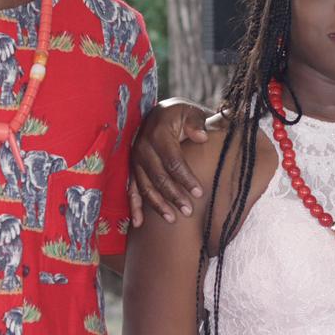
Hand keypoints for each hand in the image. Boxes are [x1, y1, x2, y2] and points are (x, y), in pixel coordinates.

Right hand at [129, 99, 208, 225]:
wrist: (159, 114)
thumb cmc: (178, 115)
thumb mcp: (189, 111)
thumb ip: (196, 122)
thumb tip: (202, 137)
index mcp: (158, 133)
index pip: (173, 160)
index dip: (185, 178)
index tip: (199, 193)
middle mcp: (142, 147)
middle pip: (158, 177)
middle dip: (174, 196)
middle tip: (189, 211)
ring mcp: (135, 159)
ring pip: (145, 186)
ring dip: (158, 205)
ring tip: (172, 219)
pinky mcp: (132, 168)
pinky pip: (131, 189)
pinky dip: (134, 207)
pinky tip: (139, 223)